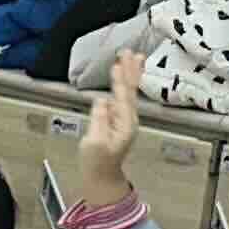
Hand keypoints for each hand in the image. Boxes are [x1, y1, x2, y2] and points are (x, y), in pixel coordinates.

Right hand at [78, 53, 141, 205]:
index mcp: (125, 123)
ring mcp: (126, 119)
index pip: (123, 96)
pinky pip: (124, 96)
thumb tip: (102, 101)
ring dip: (130, 74)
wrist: (102, 176)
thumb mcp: (94, 142)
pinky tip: (124, 76)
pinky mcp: (120, 120)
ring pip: (130, 91)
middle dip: (130, 71)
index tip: (118, 63)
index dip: (121, 79)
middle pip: (131, 90)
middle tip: (129, 52)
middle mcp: (129, 119)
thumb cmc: (97, 162)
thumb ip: (99, 120)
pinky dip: (125, 83)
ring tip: (133, 58)